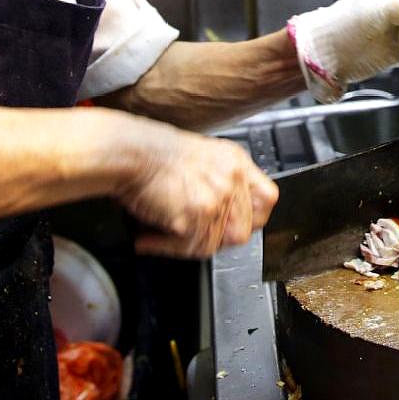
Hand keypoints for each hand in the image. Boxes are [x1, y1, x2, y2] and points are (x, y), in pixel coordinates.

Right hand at [116, 122, 277, 257]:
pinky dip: (165, 247)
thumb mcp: (205, 157)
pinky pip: (186, 247)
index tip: (237, 225)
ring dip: (185, 245)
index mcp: (235, 163)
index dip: (252, 218)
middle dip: (215, 238)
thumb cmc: (156, 155)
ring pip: (212, 245)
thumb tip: (229, 215)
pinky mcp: (194, 216)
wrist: (131, 152)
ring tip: (164, 234)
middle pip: (241, 231)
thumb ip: (224, 182)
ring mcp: (215, 199)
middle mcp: (230, 180)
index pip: (267, 200)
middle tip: (191, 234)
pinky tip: (151, 238)